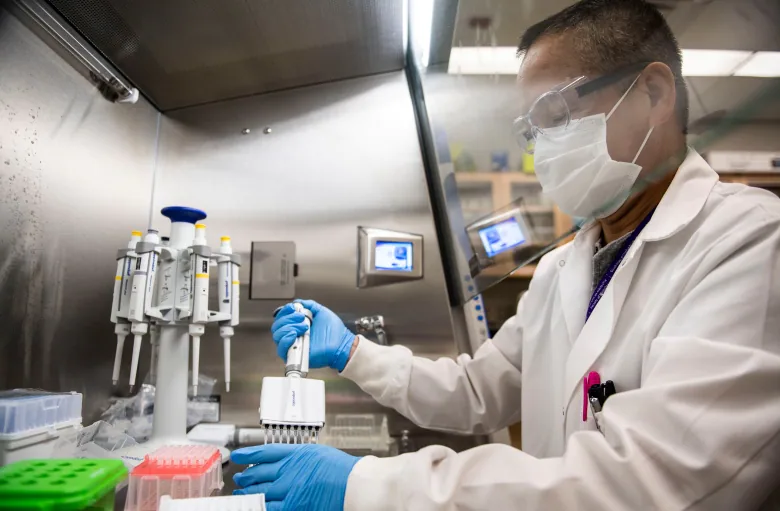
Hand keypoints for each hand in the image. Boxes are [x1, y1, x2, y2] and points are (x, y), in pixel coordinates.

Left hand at [232, 443, 359, 510]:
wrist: (355, 485)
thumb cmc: (341, 470)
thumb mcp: (316, 454)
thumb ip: (297, 458)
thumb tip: (282, 463)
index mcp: (295, 454)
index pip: (264, 452)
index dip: (248, 454)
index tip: (238, 455)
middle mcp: (289, 470)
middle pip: (258, 473)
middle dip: (245, 476)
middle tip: (239, 478)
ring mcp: (289, 489)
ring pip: (260, 491)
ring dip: (248, 493)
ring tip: (241, 494)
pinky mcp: (294, 505)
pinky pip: (270, 507)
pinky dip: (259, 506)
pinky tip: (253, 506)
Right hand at [271, 299, 355, 370]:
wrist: (341, 343)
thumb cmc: (334, 331)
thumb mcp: (320, 311)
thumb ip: (308, 305)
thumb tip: (296, 302)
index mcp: (296, 325)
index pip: (280, 318)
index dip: (284, 312)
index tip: (292, 307)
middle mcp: (293, 335)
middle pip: (277, 326)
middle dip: (288, 318)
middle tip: (301, 317)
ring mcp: (293, 346)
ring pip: (277, 335)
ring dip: (289, 327)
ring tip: (304, 326)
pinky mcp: (295, 356)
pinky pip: (281, 349)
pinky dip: (285, 339)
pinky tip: (294, 334)